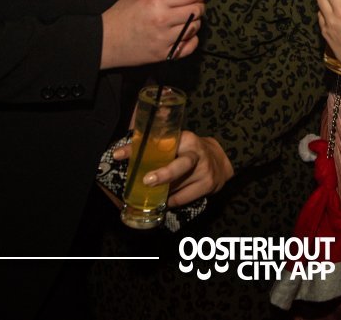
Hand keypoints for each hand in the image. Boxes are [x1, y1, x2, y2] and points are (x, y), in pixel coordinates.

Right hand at [100, 0, 204, 68]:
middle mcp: (163, 20)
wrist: (105, 41)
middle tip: (194, 4)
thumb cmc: (119, 15)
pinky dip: (191, 40)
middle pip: (197, 10)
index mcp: (156, 2)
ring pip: (195, 27)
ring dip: (195, 22)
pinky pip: (190, 46)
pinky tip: (184, 35)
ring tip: (186, 19)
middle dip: (199, 5)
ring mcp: (164, 39)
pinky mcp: (164, 54)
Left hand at [113, 131, 232, 205]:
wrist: (221, 160)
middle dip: (164, 174)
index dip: (138, 149)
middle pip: (180, 166)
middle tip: (147, 181)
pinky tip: (165, 199)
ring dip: (162, 191)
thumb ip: (155, 146)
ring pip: (177, 186)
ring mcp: (203, 171)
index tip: (118, 155)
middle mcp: (196, 154)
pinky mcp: (207, 186)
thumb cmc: (190, 151)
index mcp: (185, 139)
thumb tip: (121, 155)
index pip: (160, 142)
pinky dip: (170, 201)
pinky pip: (182, 198)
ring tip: (153, 192)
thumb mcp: (177, 143)